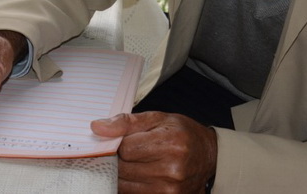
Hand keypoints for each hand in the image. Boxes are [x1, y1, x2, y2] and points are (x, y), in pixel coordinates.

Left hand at [91, 111, 216, 192]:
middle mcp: (171, 169)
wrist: (209, 156)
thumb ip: (126, 122)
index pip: (125, 148)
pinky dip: (130, 185)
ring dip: (122, 173)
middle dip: (118, 158)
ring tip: (132, 162)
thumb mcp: (158, 118)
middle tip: (125, 151)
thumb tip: (97, 127)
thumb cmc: (183, 134)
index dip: (118, 143)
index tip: (120, 140)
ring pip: (125, 184)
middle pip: (124, 168)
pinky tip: (137, 175)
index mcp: (170, 143)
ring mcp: (169, 189)